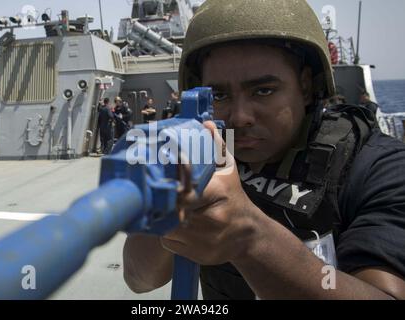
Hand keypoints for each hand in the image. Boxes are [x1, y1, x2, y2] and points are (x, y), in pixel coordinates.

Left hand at [161, 122, 261, 265]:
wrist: (248, 234)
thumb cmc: (234, 198)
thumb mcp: (229, 170)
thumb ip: (216, 147)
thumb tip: (206, 125)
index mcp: (218, 194)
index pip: (184, 189)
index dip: (169, 186)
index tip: (158, 180)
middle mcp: (212, 221)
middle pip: (172, 210)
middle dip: (163, 203)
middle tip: (156, 194)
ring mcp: (205, 242)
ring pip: (167, 228)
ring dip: (164, 219)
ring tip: (170, 210)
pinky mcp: (198, 256)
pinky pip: (170, 242)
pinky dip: (169, 234)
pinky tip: (179, 226)